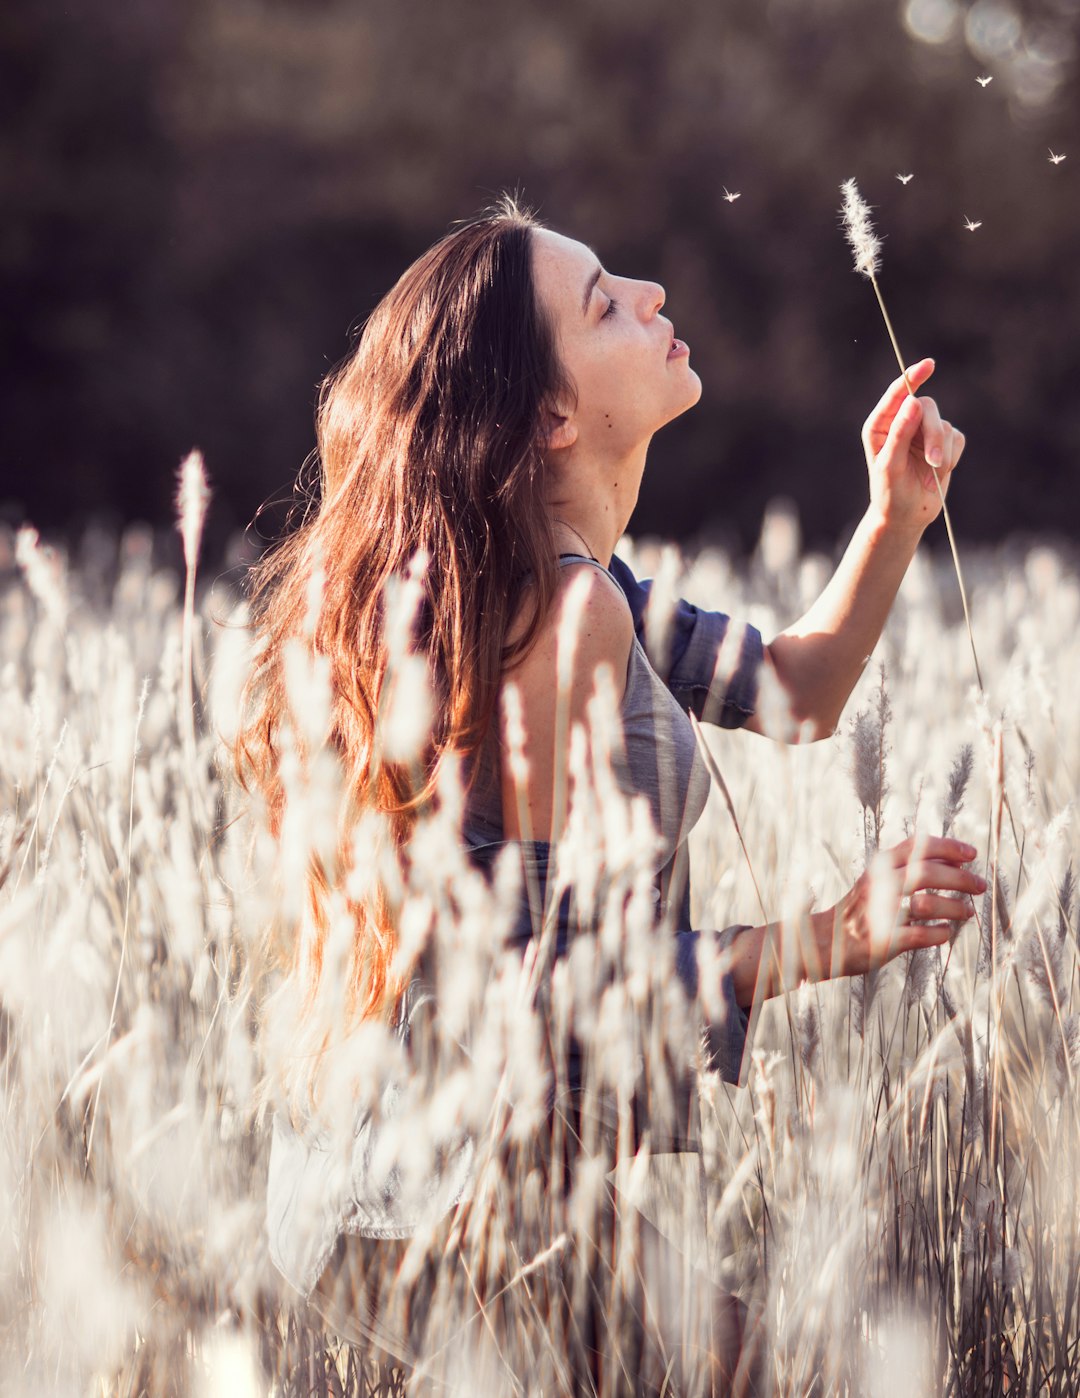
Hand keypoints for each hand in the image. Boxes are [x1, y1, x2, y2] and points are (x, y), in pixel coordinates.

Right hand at [812, 835, 984, 982]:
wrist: (823, 941)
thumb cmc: (858, 910)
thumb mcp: (876, 879)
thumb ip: (906, 868)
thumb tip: (951, 858)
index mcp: (878, 866)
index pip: (917, 846)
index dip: (948, 847)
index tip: (972, 853)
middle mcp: (878, 885)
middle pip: (926, 872)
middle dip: (960, 878)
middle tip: (980, 885)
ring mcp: (879, 912)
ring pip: (926, 903)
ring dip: (954, 907)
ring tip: (968, 911)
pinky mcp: (883, 940)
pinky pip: (921, 934)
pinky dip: (940, 933)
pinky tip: (947, 932)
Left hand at [862, 359, 966, 536]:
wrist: (906, 516)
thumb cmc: (890, 493)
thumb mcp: (890, 465)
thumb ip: (900, 434)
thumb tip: (912, 401)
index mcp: (881, 425)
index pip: (898, 394)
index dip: (913, 377)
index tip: (929, 366)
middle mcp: (902, 423)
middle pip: (928, 407)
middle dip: (934, 434)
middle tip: (933, 461)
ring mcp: (924, 432)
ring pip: (945, 424)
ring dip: (943, 451)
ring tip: (933, 473)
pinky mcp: (944, 444)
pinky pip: (958, 438)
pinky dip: (952, 456)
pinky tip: (939, 472)